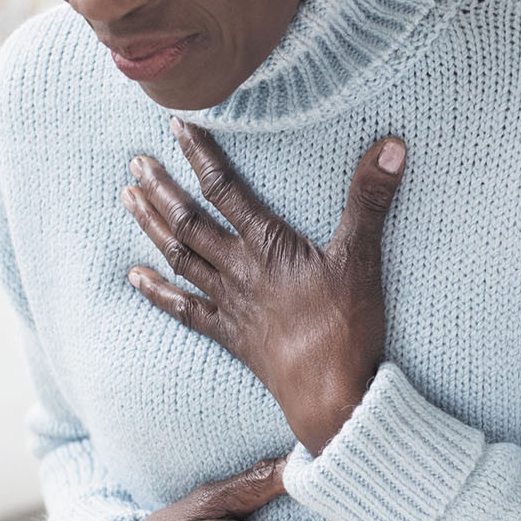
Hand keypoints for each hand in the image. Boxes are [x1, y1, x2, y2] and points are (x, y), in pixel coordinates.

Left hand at [121, 117, 405, 454]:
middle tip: (135, 162)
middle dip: (162, 189)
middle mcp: (240, 271)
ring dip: (152, 227)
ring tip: (128, 199)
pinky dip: (157, 292)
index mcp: (268, 247)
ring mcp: (231, 305)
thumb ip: (371, 198)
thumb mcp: (363, 257)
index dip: (200, 155)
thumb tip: (393, 145)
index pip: (227, 190)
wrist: (330, 394)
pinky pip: (184, 310)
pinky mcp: (231, 336)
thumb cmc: (347, 327)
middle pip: (190, 222)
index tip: (176, 126)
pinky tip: (135, 277)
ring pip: (180, 258)